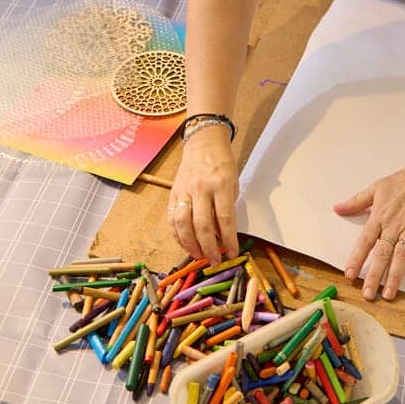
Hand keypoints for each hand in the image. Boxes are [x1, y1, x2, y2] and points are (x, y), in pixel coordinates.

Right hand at [167, 127, 238, 262]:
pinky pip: (172, 218)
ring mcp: (184, 191)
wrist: (203, 142)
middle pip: (203, 225)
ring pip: (183, 224)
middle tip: (215, 261)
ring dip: (190, 245)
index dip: (229, 240)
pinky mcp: (173, 193)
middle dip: (209, 247)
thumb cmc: (222, 164)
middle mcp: (201, 189)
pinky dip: (178, 235)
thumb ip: (227, 208)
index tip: (232, 253)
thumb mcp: (232, 183)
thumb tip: (223, 235)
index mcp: (220, 185)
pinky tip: (185, 244)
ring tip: (199, 256)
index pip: (225, 219)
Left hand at [334, 159, 404, 300]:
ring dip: (395, 277)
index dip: (357, 258)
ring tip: (388, 294)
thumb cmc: (402, 181)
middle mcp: (395, 227)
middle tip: (367, 294)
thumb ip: (356, 202)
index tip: (350, 274)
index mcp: (380, 217)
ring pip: (402, 258)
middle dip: (374, 275)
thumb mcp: (375, 188)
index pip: (365, 241)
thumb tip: (337, 209)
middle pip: (382, 254)